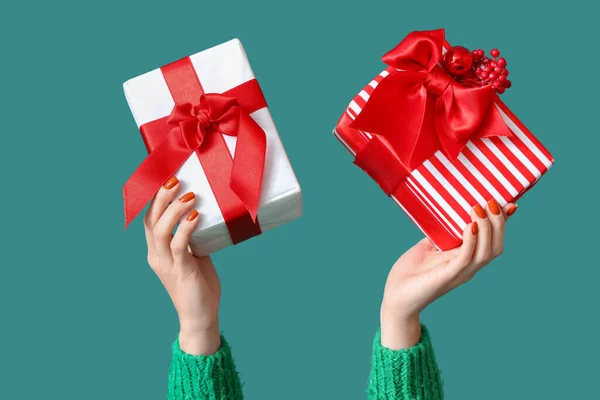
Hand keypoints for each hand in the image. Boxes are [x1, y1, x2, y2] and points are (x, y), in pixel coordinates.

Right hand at [143, 176, 220, 354]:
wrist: (200, 317)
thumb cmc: (200, 284)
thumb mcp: (196, 255)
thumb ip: (195, 237)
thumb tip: (207, 212)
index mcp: (156, 251)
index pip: (149, 219)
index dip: (154, 198)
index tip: (165, 177)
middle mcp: (156, 256)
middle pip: (151, 221)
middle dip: (160, 198)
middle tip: (175, 179)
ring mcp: (166, 265)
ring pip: (161, 231)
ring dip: (174, 211)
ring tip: (190, 195)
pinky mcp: (181, 272)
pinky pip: (179, 246)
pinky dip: (185, 229)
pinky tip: (195, 216)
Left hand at [380, 200, 517, 349]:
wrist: (395, 295)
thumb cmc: (410, 272)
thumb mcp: (428, 246)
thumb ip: (441, 232)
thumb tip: (447, 211)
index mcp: (466, 259)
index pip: (492, 241)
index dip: (502, 224)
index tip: (510, 204)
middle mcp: (468, 268)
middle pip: (495, 247)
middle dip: (498, 224)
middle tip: (490, 202)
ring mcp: (460, 273)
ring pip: (485, 253)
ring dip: (486, 229)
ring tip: (478, 208)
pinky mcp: (447, 276)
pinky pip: (466, 259)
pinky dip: (470, 241)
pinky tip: (469, 226)